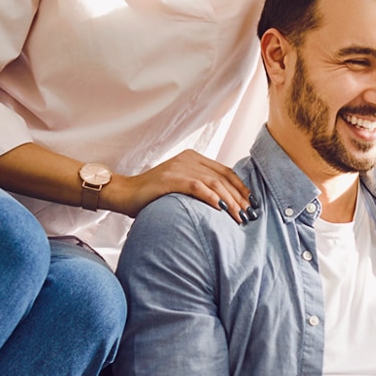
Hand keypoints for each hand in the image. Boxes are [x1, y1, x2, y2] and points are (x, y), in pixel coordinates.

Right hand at [100, 150, 254, 223]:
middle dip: (239, 197)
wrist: (124, 193)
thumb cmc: (153, 194)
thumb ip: (199, 187)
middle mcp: (188, 159)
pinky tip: (221, 209)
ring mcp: (179, 167)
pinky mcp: (170, 178)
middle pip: (223, 178)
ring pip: (214, 183)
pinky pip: (197, 187)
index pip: (225, 172)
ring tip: (238, 217)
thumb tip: (225, 204)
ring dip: (229, 201)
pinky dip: (212, 198)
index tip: (251, 203)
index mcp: (193, 158)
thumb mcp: (180, 186)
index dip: (241, 188)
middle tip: (248, 214)